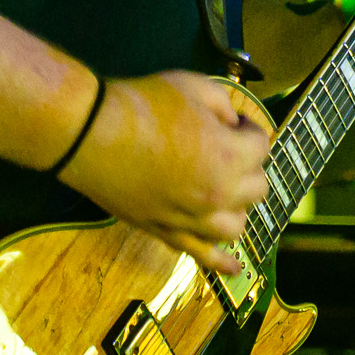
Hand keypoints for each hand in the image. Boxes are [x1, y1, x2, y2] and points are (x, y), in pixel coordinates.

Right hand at [58, 71, 269, 275]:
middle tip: (226, 148)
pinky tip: (235, 268)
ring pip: (237, 225)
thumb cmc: (144, 104)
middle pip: (256, 188)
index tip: (234, 121)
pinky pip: (203, 256)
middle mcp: (218, 194)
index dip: (250, 128)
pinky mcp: (168, 233)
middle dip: (247, 164)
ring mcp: (194, 220)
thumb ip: (223, 105)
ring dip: (236, 206)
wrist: (92, 134)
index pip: (262, 146)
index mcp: (229, 156)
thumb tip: (232, 123)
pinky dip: (222, 264)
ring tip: (223, 190)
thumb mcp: (193, 86)